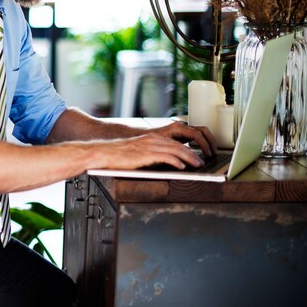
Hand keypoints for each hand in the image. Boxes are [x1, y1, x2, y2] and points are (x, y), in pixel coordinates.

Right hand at [97, 124, 214, 171]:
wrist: (104, 153)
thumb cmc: (118, 156)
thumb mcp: (138, 153)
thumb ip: (151, 156)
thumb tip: (164, 165)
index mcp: (151, 139)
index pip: (175, 143)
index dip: (187, 150)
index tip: (196, 157)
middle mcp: (152, 140)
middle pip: (178, 145)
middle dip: (192, 154)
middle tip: (201, 162)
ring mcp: (149, 146)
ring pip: (175, 150)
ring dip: (189, 158)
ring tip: (197, 165)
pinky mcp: (145, 154)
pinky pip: (165, 156)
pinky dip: (176, 161)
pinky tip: (182, 167)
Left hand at [154, 121, 215, 156]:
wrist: (143, 135)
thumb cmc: (150, 140)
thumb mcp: (163, 146)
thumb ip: (174, 150)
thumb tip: (183, 158)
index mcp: (178, 128)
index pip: (197, 134)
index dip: (204, 145)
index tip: (208, 154)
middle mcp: (182, 126)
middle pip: (202, 130)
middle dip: (210, 141)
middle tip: (214, 153)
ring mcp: (183, 128)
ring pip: (201, 131)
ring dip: (208, 141)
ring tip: (211, 152)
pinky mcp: (183, 133)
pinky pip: (197, 135)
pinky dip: (203, 141)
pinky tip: (203, 151)